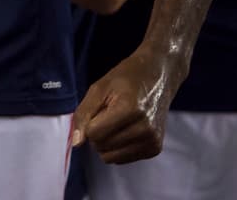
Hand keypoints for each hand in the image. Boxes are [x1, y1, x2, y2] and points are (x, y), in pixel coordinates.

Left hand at [72, 46, 182, 163]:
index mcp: (130, 108)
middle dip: (98, 133)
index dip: (90, 122)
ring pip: (110, 157)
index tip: (100, 109)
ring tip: (118, 123)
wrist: (160, 76)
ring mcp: (152, 140)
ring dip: (107, 143)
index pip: (94, 134)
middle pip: (101, 146)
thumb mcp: (99, 88)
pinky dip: (119, 148)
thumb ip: (84, 114)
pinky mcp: (155, 148)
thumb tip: (76, 143)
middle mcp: (144, 128)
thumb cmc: (126, 79)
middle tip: (109, 114)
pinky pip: (123, 159)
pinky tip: (127, 130)